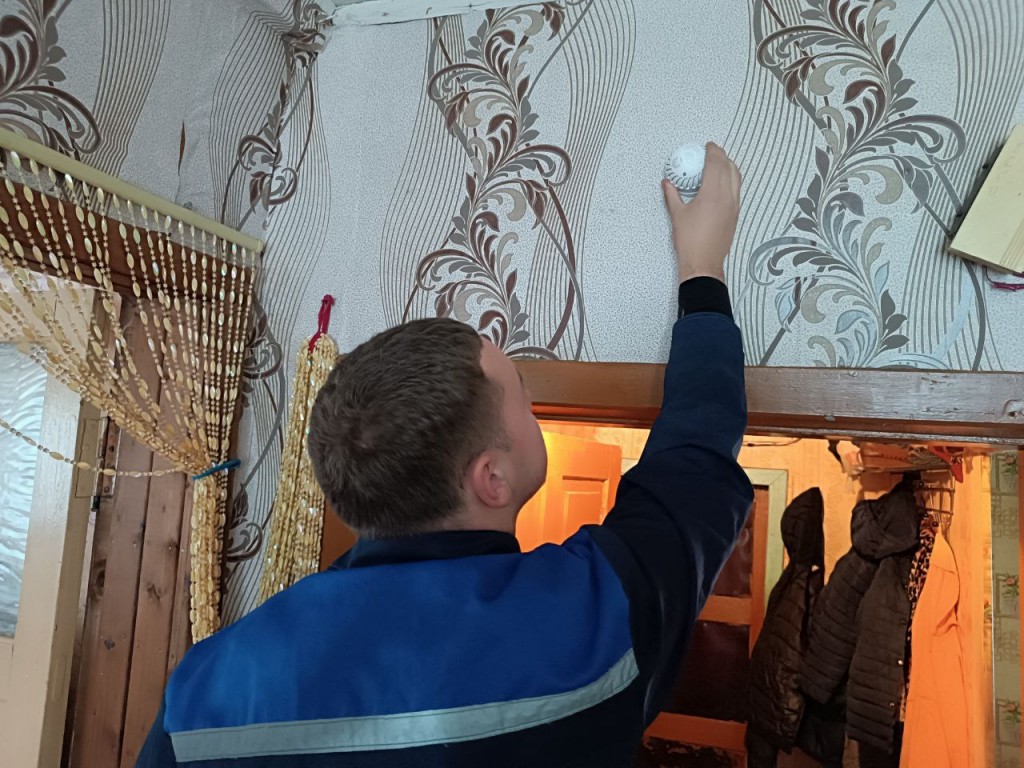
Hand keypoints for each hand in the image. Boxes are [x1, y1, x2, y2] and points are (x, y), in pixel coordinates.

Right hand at [662, 142, 741, 283]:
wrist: (703, 263)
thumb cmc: (690, 241)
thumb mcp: (677, 215)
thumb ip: (672, 195)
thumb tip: (667, 183)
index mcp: (712, 194)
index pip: (716, 164)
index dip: (713, 151)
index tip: (708, 146)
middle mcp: (727, 197)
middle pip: (729, 167)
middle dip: (722, 156)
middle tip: (712, 152)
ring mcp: (734, 206)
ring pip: (737, 178)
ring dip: (729, 167)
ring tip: (718, 165)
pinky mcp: (735, 214)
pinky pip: (737, 190)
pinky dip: (731, 180)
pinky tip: (721, 183)